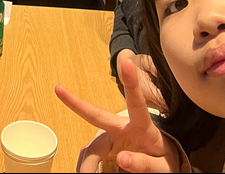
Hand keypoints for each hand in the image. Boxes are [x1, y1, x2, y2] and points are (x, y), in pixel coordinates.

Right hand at [55, 59, 179, 172]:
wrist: (163, 165)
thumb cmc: (166, 162)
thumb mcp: (163, 167)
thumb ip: (144, 163)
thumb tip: (120, 158)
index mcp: (143, 128)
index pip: (137, 104)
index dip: (131, 83)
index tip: (126, 63)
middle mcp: (124, 128)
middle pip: (97, 116)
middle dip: (76, 103)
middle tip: (58, 89)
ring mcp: (114, 137)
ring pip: (91, 146)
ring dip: (87, 164)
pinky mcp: (107, 146)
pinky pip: (92, 156)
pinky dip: (87, 167)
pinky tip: (85, 172)